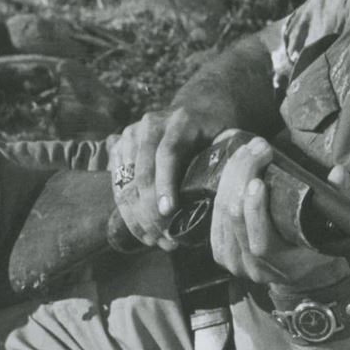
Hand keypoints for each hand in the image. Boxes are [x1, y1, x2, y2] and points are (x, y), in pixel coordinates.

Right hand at [108, 105, 228, 248]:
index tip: (168, 213)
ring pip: (128, 182)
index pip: (167, 154)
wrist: (197, 107)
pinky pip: (119, 184)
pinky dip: (128, 211)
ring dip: (138, 217)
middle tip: (167, 239)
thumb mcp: (228, 139)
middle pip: (144, 172)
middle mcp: (151, 125)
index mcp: (180, 121)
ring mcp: (131, 135)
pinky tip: (142, 232)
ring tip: (155, 241)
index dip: (165, 184)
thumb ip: (228, 161)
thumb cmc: (218, 131)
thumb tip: (231, 197)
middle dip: (152, 211)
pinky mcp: (120, 147)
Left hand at [209, 137, 349, 290]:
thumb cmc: (323, 243)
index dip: (255, 210)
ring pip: (221, 213)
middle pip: (235, 219)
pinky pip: (215, 214)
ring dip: (232, 175)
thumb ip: (347, 198)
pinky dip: (223, 186)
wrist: (304, 271)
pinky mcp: (221, 249)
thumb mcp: (342, 223)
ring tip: (248, 150)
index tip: (259, 180)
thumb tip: (337, 174)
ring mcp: (232, 261)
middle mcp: (253, 267)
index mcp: (282, 265)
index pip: (260, 242)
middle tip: (257, 148)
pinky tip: (235, 166)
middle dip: (243, 176)